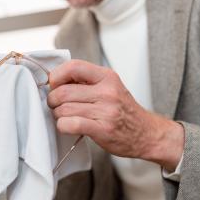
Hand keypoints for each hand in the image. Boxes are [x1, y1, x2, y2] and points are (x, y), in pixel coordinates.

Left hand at [47, 60, 184, 170]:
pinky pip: (71, 124)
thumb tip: (55, 79)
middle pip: (63, 91)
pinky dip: (62, 126)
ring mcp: (105, 111)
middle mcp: (107, 91)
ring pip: (64, 109)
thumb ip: (86, 81)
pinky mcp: (102, 129)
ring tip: (65, 117)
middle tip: (56, 105)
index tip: (54, 85)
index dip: (56, 76)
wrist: (146, 133)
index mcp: (107, 77)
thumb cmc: (124, 111)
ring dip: (58, 115)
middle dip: (52, 100)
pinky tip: (68, 126)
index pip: (73, 66)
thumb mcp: (110, 87)